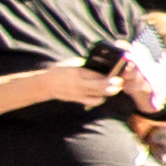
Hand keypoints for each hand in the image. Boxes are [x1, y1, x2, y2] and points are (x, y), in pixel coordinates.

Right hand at [0, 64, 116, 110]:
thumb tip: (102, 64)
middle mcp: (79, 84)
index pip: (97, 75)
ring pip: (98, 95)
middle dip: (112, 85)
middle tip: (119, 82)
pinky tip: (104, 95)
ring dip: (108, 92)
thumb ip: (86, 65)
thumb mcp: (72, 63)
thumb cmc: (60, 70)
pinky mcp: (77, 99)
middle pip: (100, 86)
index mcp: (78, 72)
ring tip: (115, 88)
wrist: (45, 84)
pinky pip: (92, 102)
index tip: (118, 73)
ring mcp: (78, 93)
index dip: (109, 75)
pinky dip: (100, 99)